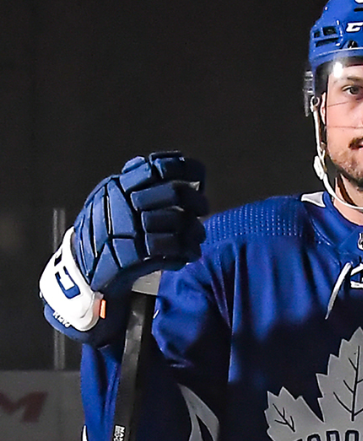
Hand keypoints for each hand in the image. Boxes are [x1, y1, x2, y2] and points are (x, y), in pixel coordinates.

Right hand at [40, 151, 207, 343]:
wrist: (81, 272)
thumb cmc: (101, 235)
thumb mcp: (108, 201)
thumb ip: (133, 186)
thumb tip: (172, 171)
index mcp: (117, 187)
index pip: (156, 168)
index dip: (183, 167)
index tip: (199, 174)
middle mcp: (124, 204)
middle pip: (175, 193)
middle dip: (197, 201)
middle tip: (203, 209)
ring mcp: (129, 230)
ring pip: (179, 223)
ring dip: (195, 231)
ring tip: (196, 238)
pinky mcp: (136, 257)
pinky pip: (174, 250)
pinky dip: (186, 253)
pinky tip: (187, 256)